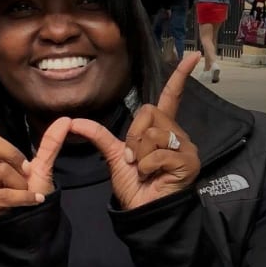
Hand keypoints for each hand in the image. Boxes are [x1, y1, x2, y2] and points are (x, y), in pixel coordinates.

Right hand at [0, 87, 69, 218]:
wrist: (27, 231)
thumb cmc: (28, 198)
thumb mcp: (41, 170)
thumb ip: (50, 145)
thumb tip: (65, 119)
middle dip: (16, 157)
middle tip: (28, 174)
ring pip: (0, 171)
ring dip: (21, 185)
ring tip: (24, 197)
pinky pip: (3, 193)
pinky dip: (22, 196)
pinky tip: (33, 200)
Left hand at [70, 53, 202, 210]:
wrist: (144, 210)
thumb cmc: (134, 185)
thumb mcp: (113, 155)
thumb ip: (97, 134)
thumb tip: (73, 121)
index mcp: (161, 129)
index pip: (171, 97)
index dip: (180, 77)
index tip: (192, 56)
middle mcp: (177, 134)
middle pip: (148, 111)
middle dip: (133, 135)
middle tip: (133, 158)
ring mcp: (186, 147)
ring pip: (151, 132)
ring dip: (138, 154)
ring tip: (144, 169)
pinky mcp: (189, 161)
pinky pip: (156, 152)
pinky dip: (145, 166)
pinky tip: (152, 176)